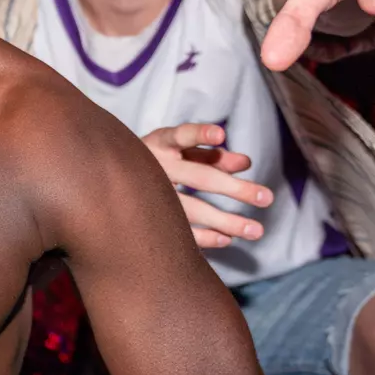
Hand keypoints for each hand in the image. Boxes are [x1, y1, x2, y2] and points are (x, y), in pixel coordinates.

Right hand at [141, 123, 272, 248]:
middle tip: (266, 198)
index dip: (200, 134)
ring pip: (191, 210)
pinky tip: (227, 240)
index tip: (221, 134)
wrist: (108, 182)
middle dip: (235, 188)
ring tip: (256, 231)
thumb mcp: (180, 151)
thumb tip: (245, 163)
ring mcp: (148, 196)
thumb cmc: (157, 161)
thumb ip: (212, 155)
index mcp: (160, 144)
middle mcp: (153, 167)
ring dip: (226, 221)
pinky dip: (204, 237)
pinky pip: (179, 231)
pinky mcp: (148, 220)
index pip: (182, 135)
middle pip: (198, 177)